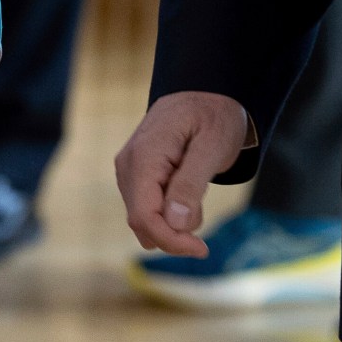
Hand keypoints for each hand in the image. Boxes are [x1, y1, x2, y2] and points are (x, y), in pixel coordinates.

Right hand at [114, 90, 251, 257]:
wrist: (205, 93)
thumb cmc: (213, 116)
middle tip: (203, 219)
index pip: (144, 216)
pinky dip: (169, 214)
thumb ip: (191, 183)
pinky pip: (146, 209)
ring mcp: (128, 172)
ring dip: (173, 223)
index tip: (201, 248)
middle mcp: (128, 166)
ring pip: (143, 220)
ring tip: (197, 192)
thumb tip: (175, 222)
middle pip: (141, 223)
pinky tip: (187, 192)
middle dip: (174, 234)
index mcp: (144, 156)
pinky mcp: (134, 177)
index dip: (170, 240)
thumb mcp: (213, 146)